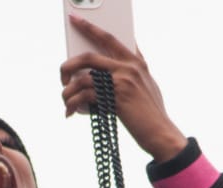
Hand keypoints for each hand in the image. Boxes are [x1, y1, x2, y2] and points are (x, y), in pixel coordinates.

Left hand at [60, 15, 187, 162]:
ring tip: (66, 102)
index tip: (74, 19)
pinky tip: (70, 112)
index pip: (109, 38)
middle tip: (62, 77)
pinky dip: (74, 104)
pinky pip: (85, 97)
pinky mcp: (116, 99)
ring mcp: (122, 82)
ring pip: (82, 79)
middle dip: (68, 66)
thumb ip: (132, 72)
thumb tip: (106, 70)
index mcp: (136, 62)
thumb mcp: (146, 86)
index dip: (89, 27)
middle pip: (88, 57)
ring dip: (68, 92)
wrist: (160, 133)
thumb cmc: (150, 113)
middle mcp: (129, 68)